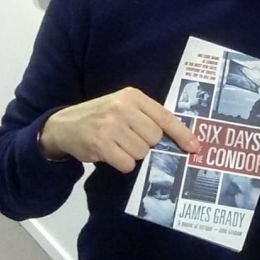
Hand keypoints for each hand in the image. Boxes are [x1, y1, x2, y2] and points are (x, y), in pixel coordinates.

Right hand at [40, 87, 199, 171]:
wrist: (64, 125)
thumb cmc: (102, 116)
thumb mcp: (124, 106)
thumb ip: (148, 116)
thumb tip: (179, 138)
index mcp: (132, 96)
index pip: (165, 117)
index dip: (182, 134)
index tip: (195, 147)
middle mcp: (122, 108)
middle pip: (155, 138)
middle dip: (148, 144)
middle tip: (131, 139)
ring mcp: (111, 126)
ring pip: (142, 152)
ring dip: (133, 154)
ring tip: (118, 145)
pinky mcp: (100, 145)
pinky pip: (127, 163)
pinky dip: (122, 163)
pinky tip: (111, 154)